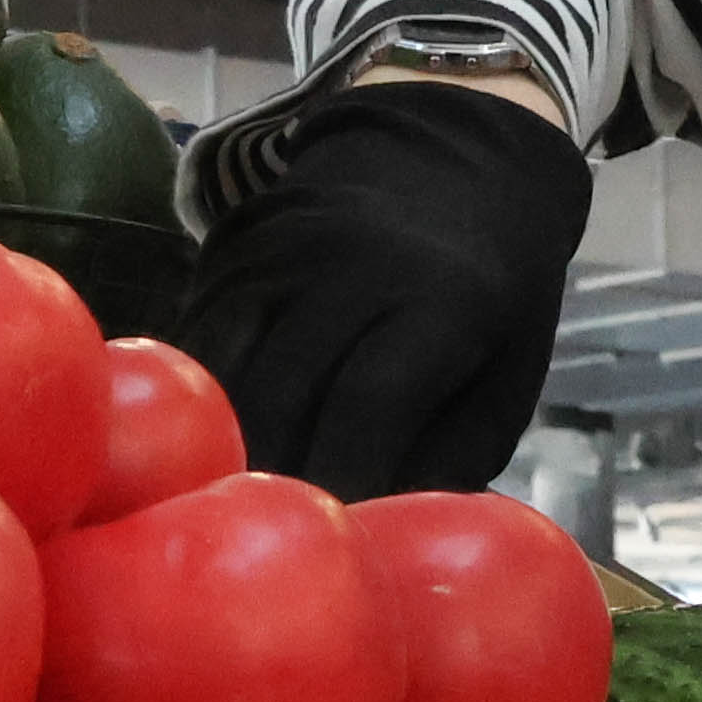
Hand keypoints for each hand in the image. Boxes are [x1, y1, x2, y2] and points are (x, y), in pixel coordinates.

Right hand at [169, 76, 596, 500]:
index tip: (335, 546)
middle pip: (283, 395)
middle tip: (276, 540)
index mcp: (440, 300)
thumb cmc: (494, 294)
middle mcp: (349, 266)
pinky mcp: (231, 247)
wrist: (457, 155)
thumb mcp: (505, 379)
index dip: (344, 484)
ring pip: (225, 369)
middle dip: (276, 479)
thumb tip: (377, 539)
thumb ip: (447, 461)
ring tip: (238, 504)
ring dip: (225, 445)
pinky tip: (210, 442)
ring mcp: (279, 250)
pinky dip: (201, 398)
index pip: (369, 407)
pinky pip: (196, 338)